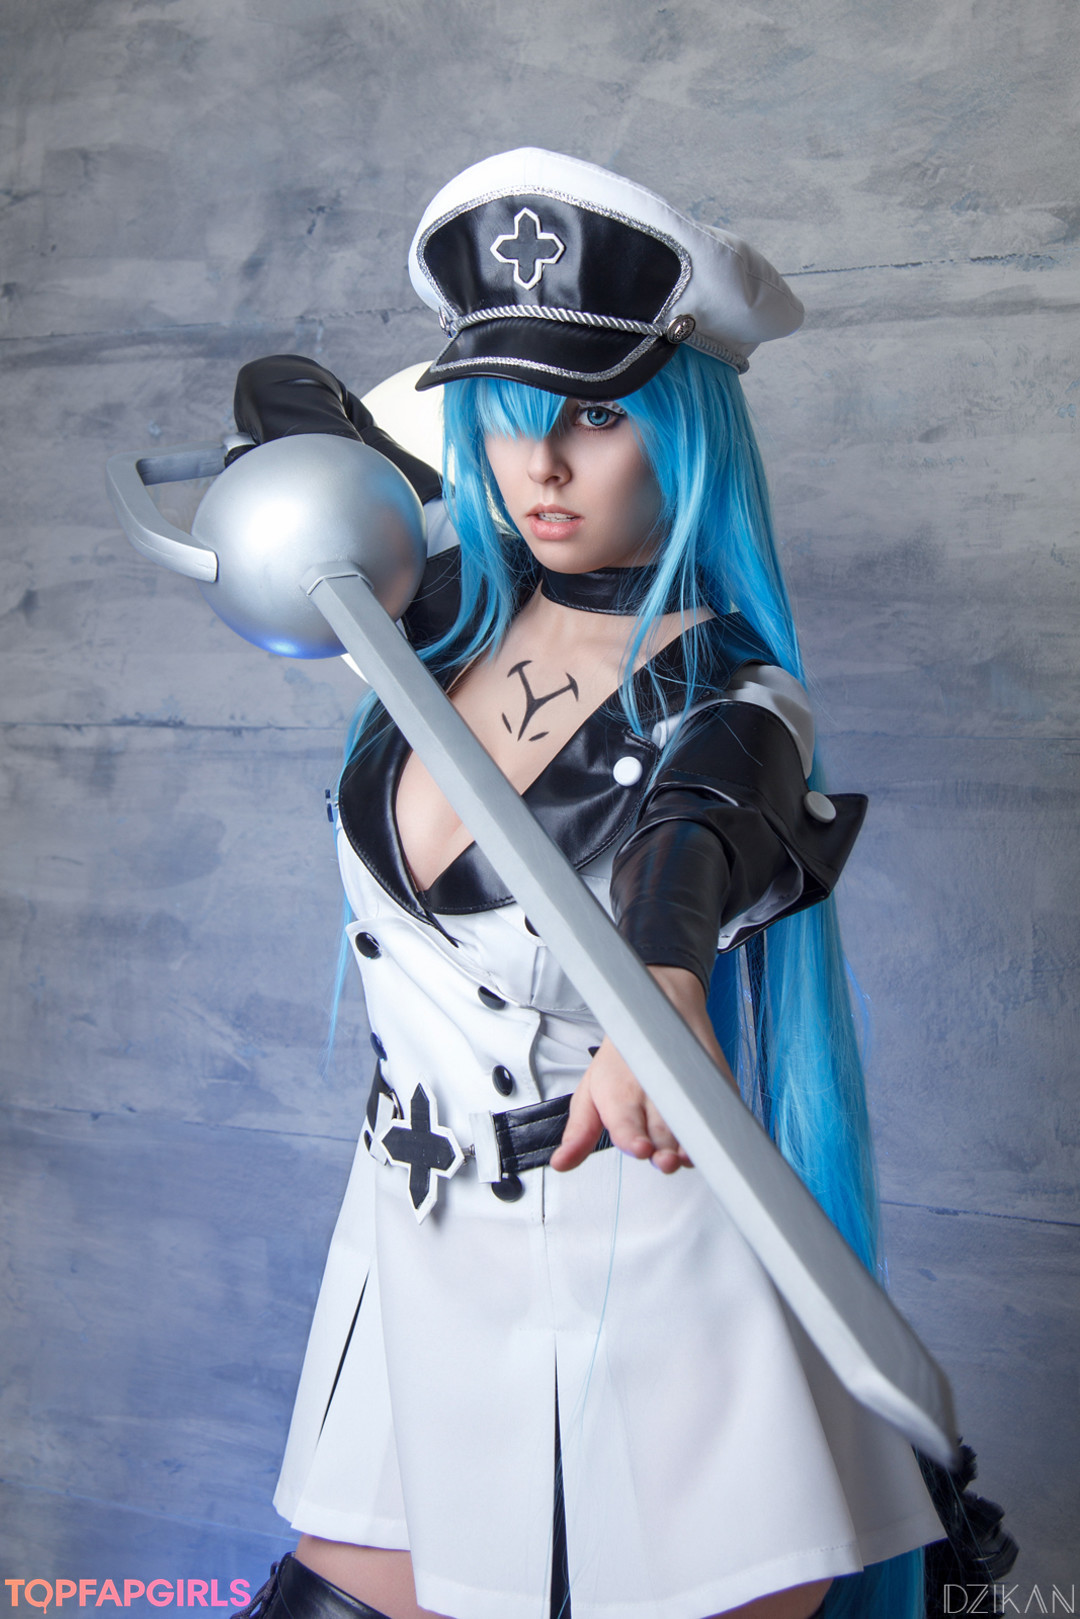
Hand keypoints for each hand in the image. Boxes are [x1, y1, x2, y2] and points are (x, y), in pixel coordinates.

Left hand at [548, 966, 738, 1175]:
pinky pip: (717, 1108)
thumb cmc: (621, 1056)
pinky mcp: (710, 1080)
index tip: (642, 1149)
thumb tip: (560, 1164)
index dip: (634, 1138)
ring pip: (689, 1123)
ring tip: (685, 1155)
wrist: (659, 1005)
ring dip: (689, 1144)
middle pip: (662, 1133)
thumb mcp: (591, 1091)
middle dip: (665, 1152)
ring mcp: (684, 1083)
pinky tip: (707, 1136)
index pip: (626, 1122)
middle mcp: (651, 1088)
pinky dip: (715, 1124)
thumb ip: (579, 1132)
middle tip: (666, 1160)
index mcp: (619, 1093)